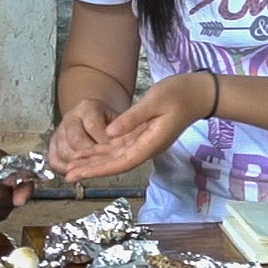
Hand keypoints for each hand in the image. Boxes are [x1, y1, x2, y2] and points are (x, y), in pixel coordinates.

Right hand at [46, 98, 119, 172]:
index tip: (114, 151)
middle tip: (102, 165)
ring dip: (77, 164)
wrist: (95, 117)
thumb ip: (122, 131)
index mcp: (88, 107)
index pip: (93, 125)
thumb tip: (126, 146)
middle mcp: (71, 117)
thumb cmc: (111, 121)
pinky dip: (64, 169)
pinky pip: (54, 160)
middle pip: (76, 139)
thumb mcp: (120, 119)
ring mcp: (60, 130)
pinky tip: (75, 175)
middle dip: (89, 155)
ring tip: (89, 173)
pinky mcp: (54, 143)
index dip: (103, 141)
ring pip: (64, 151)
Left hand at [61, 72, 210, 182]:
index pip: (121, 162)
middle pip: (115, 163)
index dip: (98, 169)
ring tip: (73, 166)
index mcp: (150, 143)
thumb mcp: (155, 101)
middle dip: (91, 169)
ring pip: (116, 157)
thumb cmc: (179, 94)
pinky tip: (90, 152)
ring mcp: (146, 142)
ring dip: (95, 162)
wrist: (200, 93)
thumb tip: (108, 134)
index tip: (79, 173)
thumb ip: (132, 118)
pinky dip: (105, 151)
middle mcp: (147, 147)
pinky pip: (121, 147)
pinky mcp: (144, 136)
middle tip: (67, 175)